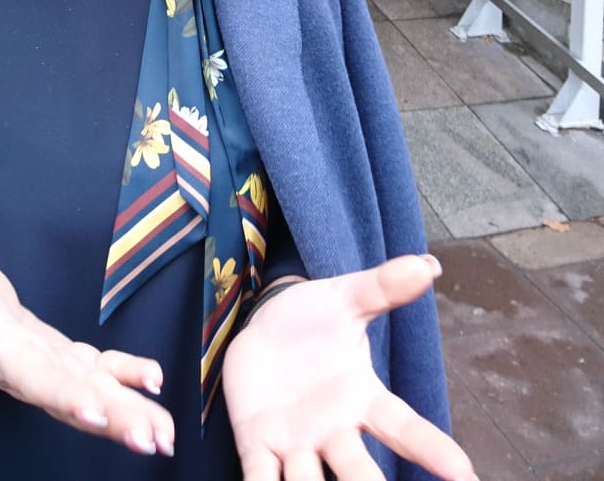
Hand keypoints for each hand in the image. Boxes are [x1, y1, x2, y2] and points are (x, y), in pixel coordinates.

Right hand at [0, 203, 174, 457]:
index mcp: (6, 356)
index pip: (35, 379)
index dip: (63, 394)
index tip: (93, 411)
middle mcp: (36, 374)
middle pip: (77, 399)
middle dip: (114, 420)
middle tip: (150, 439)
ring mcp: (59, 372)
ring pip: (97, 396)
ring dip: (132, 415)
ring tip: (166, 436)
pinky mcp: (73, 364)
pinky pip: (104, 375)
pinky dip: (130, 379)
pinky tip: (156, 384)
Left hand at [222, 255, 476, 480]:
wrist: (262, 324)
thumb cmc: (314, 319)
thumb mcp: (345, 298)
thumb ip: (383, 286)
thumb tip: (428, 264)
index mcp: (362, 398)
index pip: (404, 428)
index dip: (434, 450)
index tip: (466, 474)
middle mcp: (335, 431)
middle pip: (358, 472)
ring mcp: (297, 443)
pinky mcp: (258, 444)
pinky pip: (261, 478)